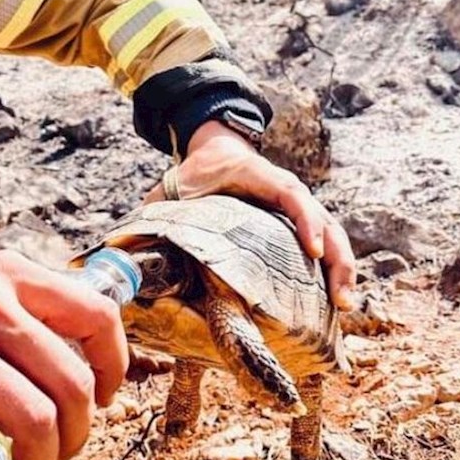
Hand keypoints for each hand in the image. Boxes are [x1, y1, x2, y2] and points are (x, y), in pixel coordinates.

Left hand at [144, 120, 356, 309]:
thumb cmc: (194, 174)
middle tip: (340, 299)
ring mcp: (299, 209)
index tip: (311, 250)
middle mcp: (289, 192)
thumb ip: (154, 214)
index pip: (290, 195)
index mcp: (261, 178)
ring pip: (331, 236)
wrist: (214, 152)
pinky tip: (333, 302)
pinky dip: (332, 270)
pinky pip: (323, 245)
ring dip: (341, 270)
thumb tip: (116, 248)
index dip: (305, 221)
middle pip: (324, 222)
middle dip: (336, 259)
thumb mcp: (173, 190)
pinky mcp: (298, 225)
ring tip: (343, 307)